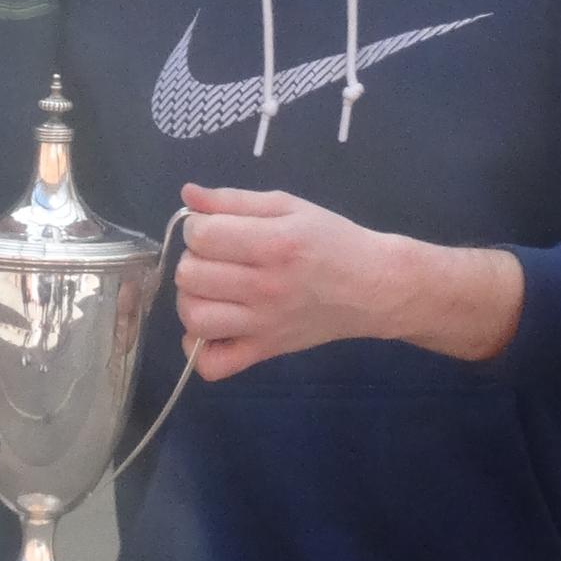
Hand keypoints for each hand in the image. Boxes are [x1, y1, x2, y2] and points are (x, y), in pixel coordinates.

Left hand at [172, 185, 522, 378]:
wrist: (373, 287)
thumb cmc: (331, 241)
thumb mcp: (288, 207)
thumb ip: (234, 200)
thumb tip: (187, 195)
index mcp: (274, 244)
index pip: (202, 237)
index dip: (197, 228)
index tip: (214, 229)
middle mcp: (266, 288)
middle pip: (190, 276)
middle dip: (194, 260)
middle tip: (216, 258)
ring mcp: (263, 325)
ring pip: (194, 319)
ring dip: (191, 300)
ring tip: (210, 289)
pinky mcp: (264, 351)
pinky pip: (212, 365)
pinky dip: (198, 350)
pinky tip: (212, 328)